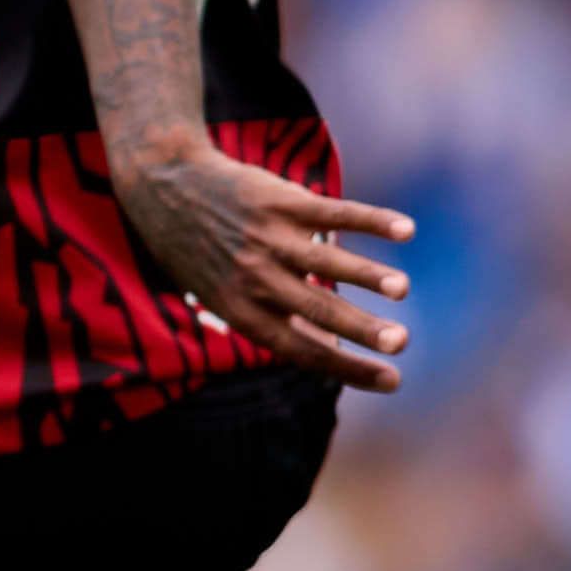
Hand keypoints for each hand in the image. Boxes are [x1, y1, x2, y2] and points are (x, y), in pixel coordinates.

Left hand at [110, 143, 415, 390]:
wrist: (165, 189)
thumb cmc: (202, 253)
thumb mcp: (222, 296)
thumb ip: (275, 320)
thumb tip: (330, 351)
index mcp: (241, 311)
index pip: (299, 349)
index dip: (346, 367)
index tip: (392, 381)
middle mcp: (255, 278)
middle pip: (315, 308)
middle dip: (360, 328)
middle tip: (401, 342)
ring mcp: (269, 238)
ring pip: (325, 259)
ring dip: (367, 275)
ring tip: (402, 289)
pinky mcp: (282, 202)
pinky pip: (334, 212)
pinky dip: (372, 220)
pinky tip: (406, 230)